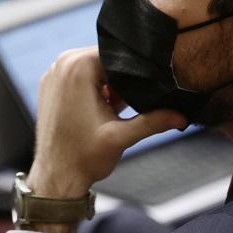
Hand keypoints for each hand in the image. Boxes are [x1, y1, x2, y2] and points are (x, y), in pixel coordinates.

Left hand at [27, 47, 186, 199]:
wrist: (55, 177)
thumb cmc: (83, 158)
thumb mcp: (122, 137)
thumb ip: (154, 121)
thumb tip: (182, 116)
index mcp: (78, 67)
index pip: (119, 54)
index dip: (136, 70)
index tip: (149, 86)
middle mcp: (61, 64)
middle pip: (106, 60)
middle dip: (122, 80)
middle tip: (133, 102)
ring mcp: (52, 74)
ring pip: (93, 69)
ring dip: (109, 85)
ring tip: (115, 110)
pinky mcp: (50, 86)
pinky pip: (79, 77)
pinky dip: (93, 89)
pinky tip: (102, 110)